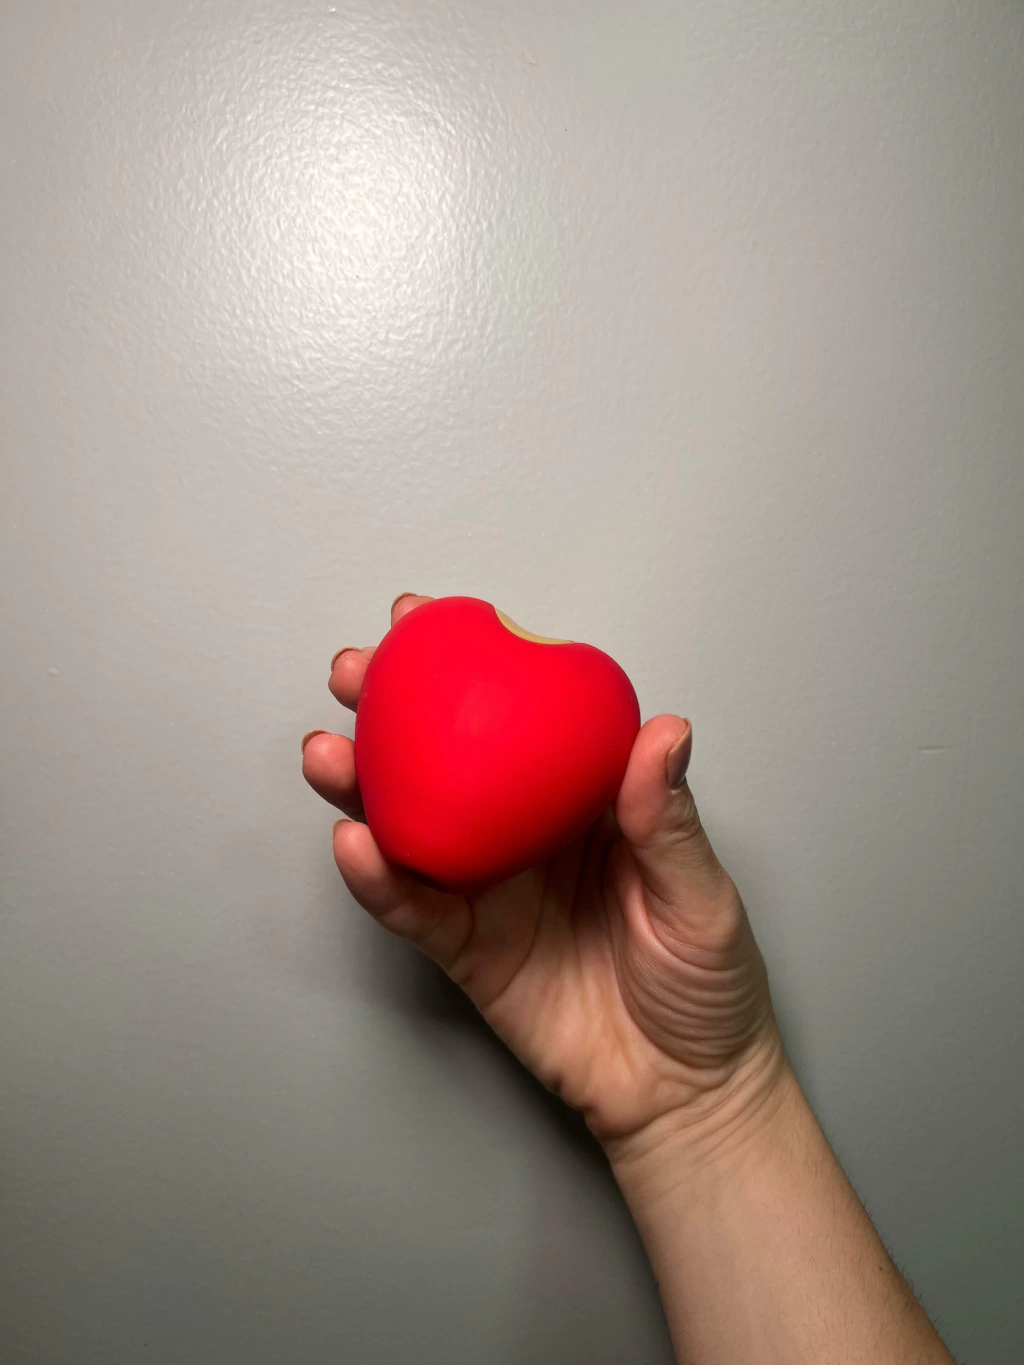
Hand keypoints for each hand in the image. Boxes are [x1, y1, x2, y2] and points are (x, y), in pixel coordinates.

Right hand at [302, 593, 786, 1156]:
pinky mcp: (465, 949)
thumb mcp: (700, 895)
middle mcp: (523, 832)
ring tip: (328, 754)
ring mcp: (488, 889)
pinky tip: (355, 845)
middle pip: (443, 758)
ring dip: (361, 786)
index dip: (470, 662)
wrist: (684, 1091)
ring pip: (410, 825)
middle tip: (353, 674)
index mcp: (581, 800)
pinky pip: (414, 908)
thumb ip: (666, 820)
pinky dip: (379, 880)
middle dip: (388, 708)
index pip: (518, 715)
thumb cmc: (707, 986)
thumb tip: (664, 732)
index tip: (429, 619)